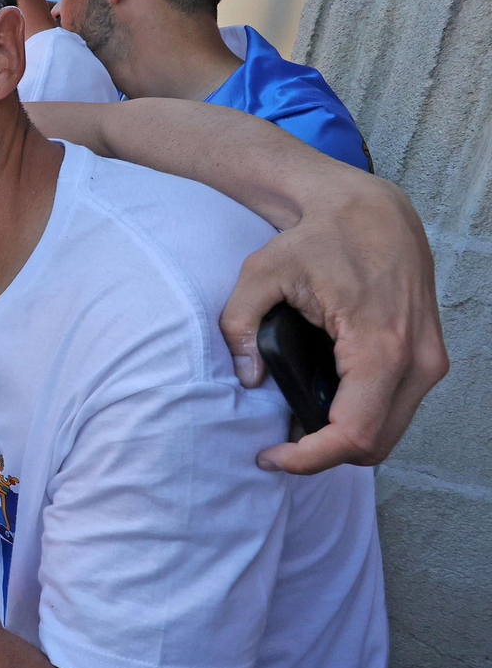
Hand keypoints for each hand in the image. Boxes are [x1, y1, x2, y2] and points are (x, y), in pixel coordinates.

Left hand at [221, 176, 448, 473]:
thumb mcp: (261, 272)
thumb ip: (239, 325)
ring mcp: (429, 359)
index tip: (272, 457)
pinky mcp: (427, 356)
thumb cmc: (320, 237)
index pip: (355, 432)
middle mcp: (416, 359)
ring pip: (391, 431)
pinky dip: (362, 419)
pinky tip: (325, 409)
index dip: (310, 458)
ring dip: (345, 441)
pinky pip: (397, 408)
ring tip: (297, 431)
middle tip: (279, 449)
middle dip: (325, 456)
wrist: (371, 209)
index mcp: (379, 344)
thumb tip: (248, 378)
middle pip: (376, 444)